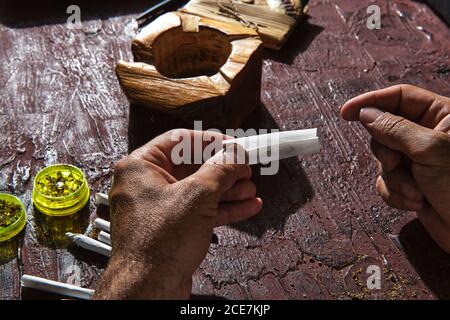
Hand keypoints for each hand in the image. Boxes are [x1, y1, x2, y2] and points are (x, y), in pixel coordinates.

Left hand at [93, 129, 261, 298]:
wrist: (148, 289)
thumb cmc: (157, 244)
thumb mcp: (197, 196)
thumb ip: (220, 169)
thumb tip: (235, 154)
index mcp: (141, 166)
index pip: (180, 141)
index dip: (211, 141)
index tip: (233, 144)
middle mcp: (147, 185)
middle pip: (193, 166)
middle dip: (224, 170)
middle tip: (245, 169)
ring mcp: (159, 207)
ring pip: (199, 191)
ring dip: (228, 190)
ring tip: (250, 190)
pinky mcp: (171, 227)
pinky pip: (199, 211)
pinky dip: (223, 209)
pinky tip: (245, 207)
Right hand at [341, 84, 449, 252]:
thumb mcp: (429, 150)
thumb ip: (394, 128)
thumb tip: (365, 113)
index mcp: (442, 115)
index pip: (399, 97)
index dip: (371, 102)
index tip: (346, 113)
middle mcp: (428, 135)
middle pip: (384, 130)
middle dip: (385, 152)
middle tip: (394, 163)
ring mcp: (419, 161)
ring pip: (383, 159)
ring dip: (394, 179)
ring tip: (415, 193)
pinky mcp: (412, 183)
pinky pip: (386, 182)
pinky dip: (394, 193)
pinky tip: (414, 203)